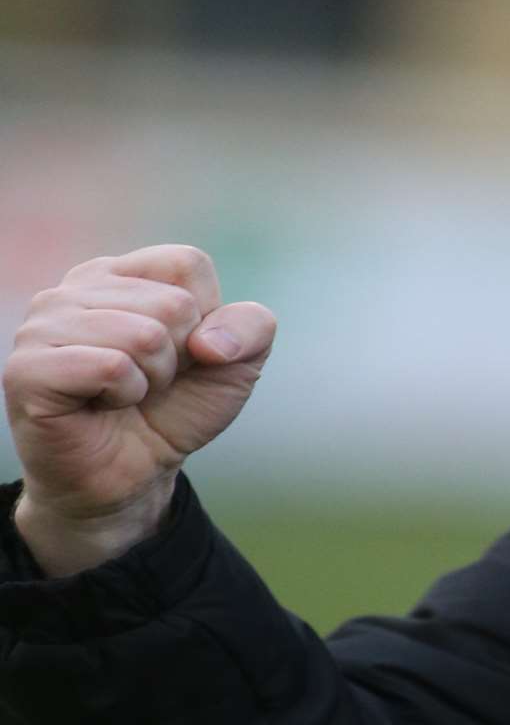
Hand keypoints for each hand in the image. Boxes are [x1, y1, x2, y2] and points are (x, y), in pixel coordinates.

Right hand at [4, 245, 275, 575]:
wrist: (136, 475)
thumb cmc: (176, 408)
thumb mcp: (236, 363)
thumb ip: (253, 327)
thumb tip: (211, 340)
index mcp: (117, 273)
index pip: (186, 263)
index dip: (204, 318)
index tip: (180, 351)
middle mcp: (71, 289)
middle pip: (173, 303)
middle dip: (178, 356)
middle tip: (148, 382)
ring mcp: (42, 326)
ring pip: (144, 335)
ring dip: (153, 378)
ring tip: (124, 394)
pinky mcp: (26, 370)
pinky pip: (111, 366)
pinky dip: (125, 394)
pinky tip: (103, 406)